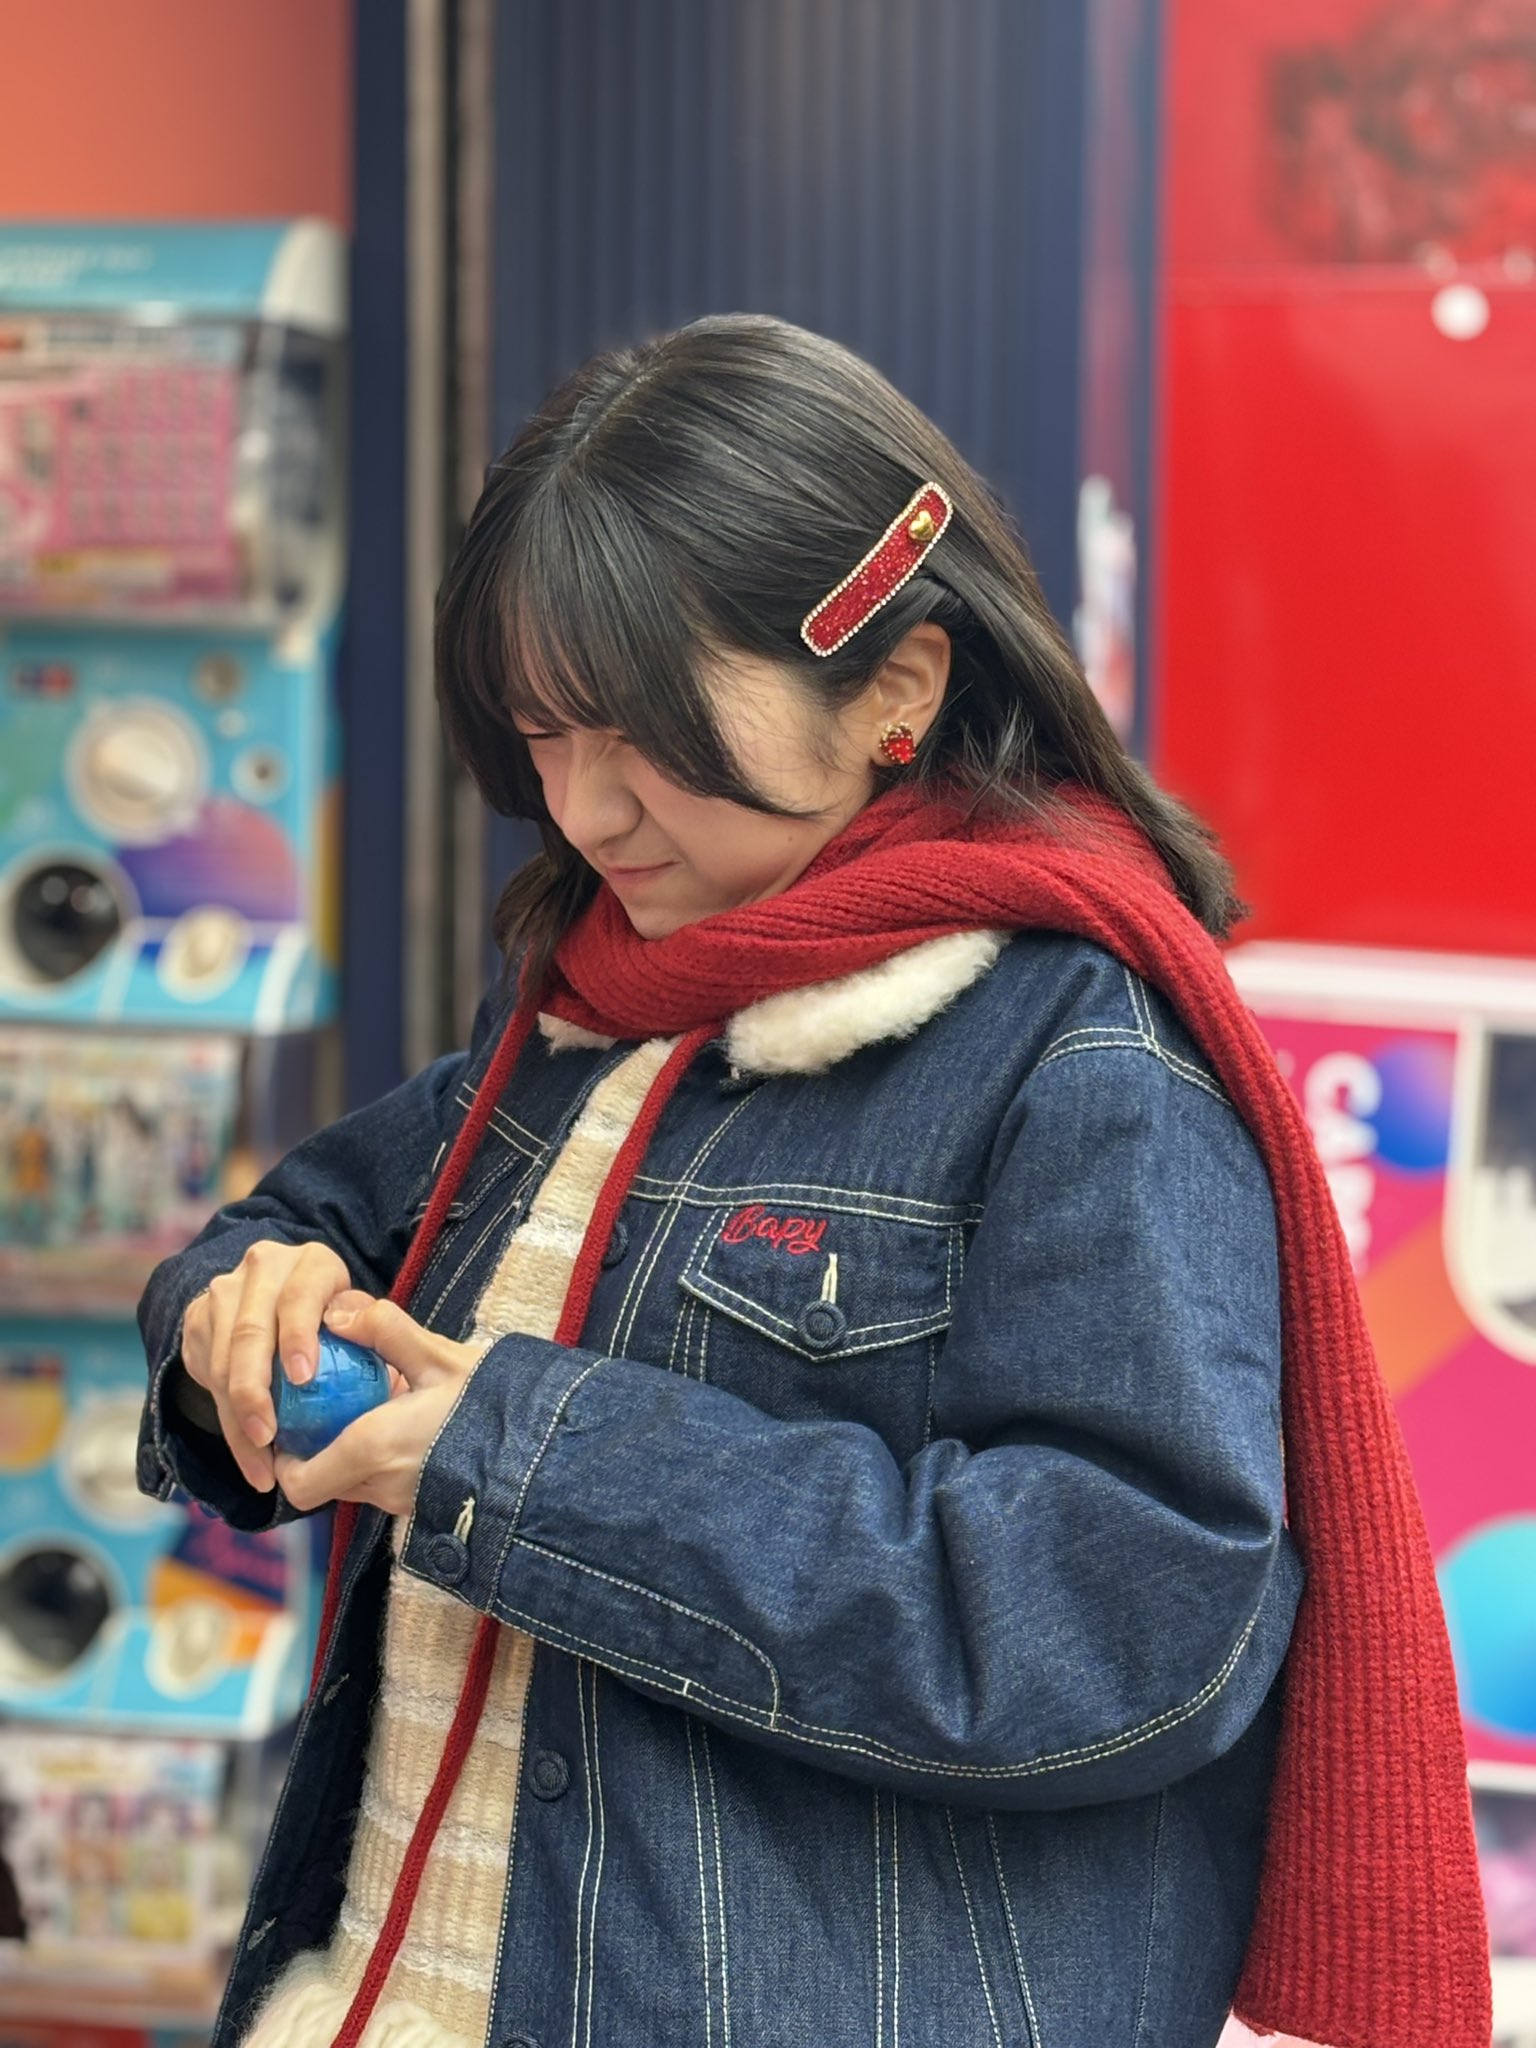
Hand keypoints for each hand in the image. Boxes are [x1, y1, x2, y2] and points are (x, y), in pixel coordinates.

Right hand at [182, 1240, 362, 1492]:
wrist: (279, 1309)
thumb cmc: (339, 1326)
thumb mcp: (360, 1323)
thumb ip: (372, 1338)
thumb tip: (389, 1374)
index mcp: (312, 1263)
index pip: (299, 1297)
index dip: (298, 1336)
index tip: (303, 1379)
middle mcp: (264, 1267)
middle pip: (251, 1331)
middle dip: (255, 1388)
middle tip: (269, 1435)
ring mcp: (226, 1290)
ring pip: (223, 1358)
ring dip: (239, 1416)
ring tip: (262, 1461)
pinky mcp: (198, 1317)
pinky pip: (206, 1375)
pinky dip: (228, 1422)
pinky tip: (249, 1456)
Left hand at [272, 1297, 485, 1518]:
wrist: (546, 1449)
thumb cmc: (493, 1403)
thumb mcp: (440, 1356)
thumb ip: (386, 1330)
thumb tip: (337, 1310)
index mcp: (371, 1449)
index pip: (299, 1482)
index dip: (285, 1461)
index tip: (293, 1425)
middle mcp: (381, 1487)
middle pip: (324, 1484)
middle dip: (317, 1451)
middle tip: (326, 1409)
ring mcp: (404, 1503)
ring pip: (354, 1487)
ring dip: (350, 1457)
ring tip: (366, 1413)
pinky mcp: (426, 1507)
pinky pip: (385, 1489)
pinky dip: (379, 1466)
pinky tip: (401, 1430)